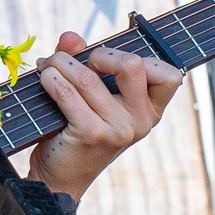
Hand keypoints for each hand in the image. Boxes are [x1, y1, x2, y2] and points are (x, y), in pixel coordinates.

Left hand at [26, 34, 183, 199]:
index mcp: (150, 111)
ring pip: (88, 76)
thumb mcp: (91, 95)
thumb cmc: (77, 130)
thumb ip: (86, 60)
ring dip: (61, 63)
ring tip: (48, 66)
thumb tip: (71, 37)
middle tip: (81, 64)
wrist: (59, 177)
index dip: (141, 59)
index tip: (113, 65)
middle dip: (100, 54)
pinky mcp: (91, 134)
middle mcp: (141, 121)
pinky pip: (68, 92)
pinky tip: (44, 79)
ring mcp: (118, 130)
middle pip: (133, 65)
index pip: (170, 75)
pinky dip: (51, 79)